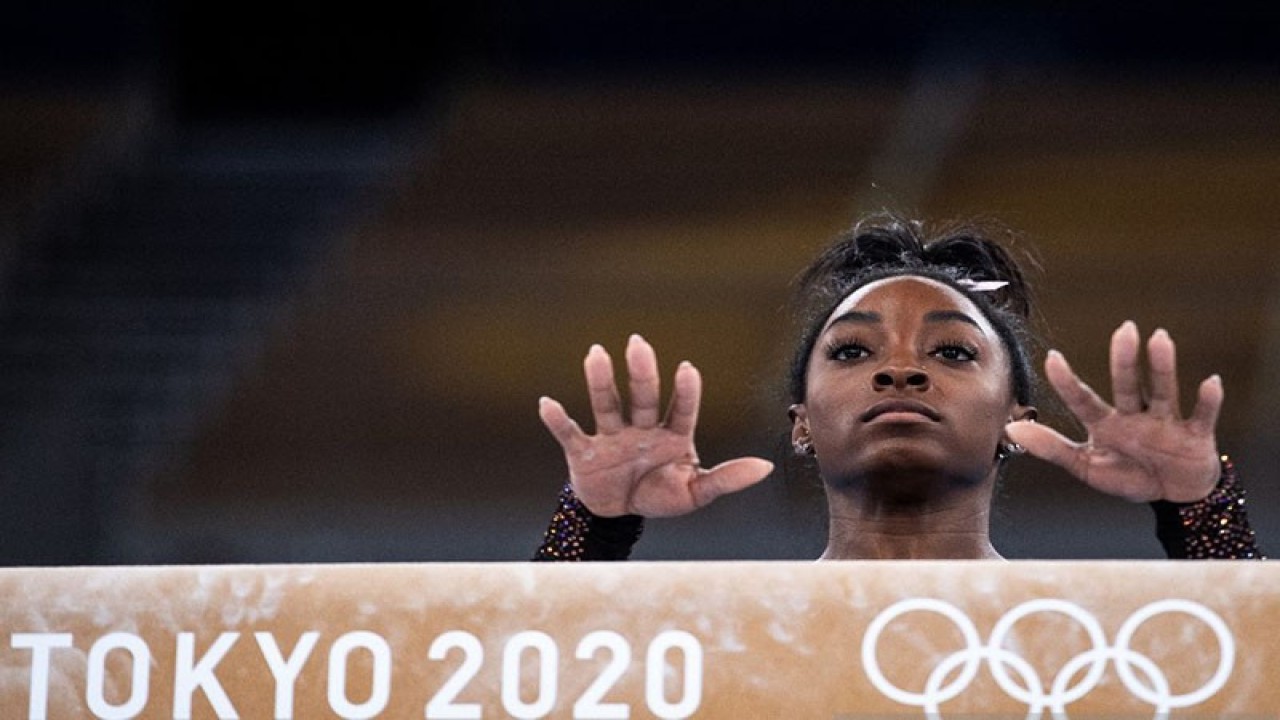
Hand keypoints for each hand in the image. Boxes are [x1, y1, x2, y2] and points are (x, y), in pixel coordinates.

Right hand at [537, 334, 772, 516]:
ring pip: (607, 405)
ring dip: (601, 381)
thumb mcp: (695, 492)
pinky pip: (570, 433)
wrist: (618, 514)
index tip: (687, 369)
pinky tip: (547, 404)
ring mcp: (612, 437)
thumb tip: (765, 468)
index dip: (685, 392)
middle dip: (642, 373)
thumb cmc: (660, 493)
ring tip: (596, 354)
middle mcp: (642, 429)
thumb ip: (726, 479)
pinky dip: (557, 420)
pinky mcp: (584, 452)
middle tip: (638, 344)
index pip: (681, 409)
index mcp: (672, 435)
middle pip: (642, 398)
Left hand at [1004, 321, 1221, 502]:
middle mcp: (1134, 416)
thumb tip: (1012, 428)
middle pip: (1126, 385)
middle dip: (1123, 359)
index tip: (1052, 357)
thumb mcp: (1086, 466)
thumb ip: (1052, 448)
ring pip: (1161, 391)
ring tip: (1159, 338)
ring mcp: (1165, 423)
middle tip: (1124, 330)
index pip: (1083, 400)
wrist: (1174, 494)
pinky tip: (1209, 381)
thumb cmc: (1129, 474)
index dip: (1067, 382)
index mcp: (1105, 424)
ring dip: (1161, 367)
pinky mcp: (1195, 435)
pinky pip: (1202, 416)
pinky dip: (1207, 401)